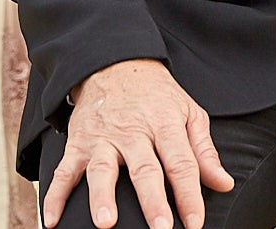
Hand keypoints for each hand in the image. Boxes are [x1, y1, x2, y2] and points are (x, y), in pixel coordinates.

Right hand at [43, 59, 232, 228]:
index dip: (189, 195)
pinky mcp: (78, 142)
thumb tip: (223, 184)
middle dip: (153, 201)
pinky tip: (52, 220)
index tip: (195, 223)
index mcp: (165, 124)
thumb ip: (204, 152)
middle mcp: (134, 132)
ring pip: (102, 169)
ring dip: (102, 197)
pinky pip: (64, 170)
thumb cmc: (157, 96)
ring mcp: (103, 137)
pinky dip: (55, 196)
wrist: (116, 63)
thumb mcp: (188, 113)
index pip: (181, 163)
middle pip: (144, 169)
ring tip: (106, 222)